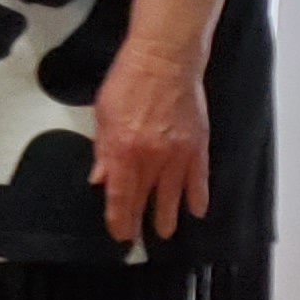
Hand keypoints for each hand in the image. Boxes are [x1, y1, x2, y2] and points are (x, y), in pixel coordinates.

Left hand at [95, 41, 212, 242]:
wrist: (164, 60)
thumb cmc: (129, 80)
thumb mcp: (102, 114)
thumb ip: (103, 151)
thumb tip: (100, 179)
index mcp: (124, 150)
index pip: (121, 196)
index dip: (119, 219)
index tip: (119, 234)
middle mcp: (152, 158)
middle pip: (145, 199)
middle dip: (140, 221)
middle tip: (138, 240)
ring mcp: (178, 154)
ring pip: (173, 195)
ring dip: (169, 215)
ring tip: (166, 232)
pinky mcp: (198, 146)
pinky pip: (199, 179)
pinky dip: (198, 196)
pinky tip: (197, 210)